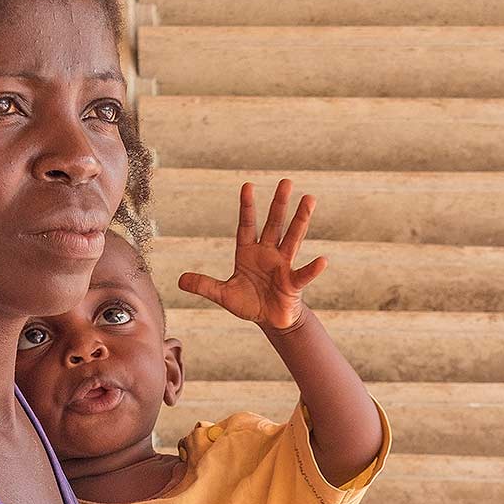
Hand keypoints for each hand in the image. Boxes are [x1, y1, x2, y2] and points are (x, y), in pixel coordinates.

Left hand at [177, 180, 326, 329]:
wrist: (271, 321)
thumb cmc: (250, 304)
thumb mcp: (224, 295)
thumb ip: (205, 285)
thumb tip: (180, 281)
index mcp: (249, 252)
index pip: (247, 225)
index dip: (247, 207)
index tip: (248, 186)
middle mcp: (268, 253)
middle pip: (274, 224)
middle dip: (279, 204)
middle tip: (286, 181)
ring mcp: (283, 266)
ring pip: (293, 239)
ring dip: (300, 220)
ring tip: (309, 199)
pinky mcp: (293, 283)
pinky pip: (303, 274)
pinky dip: (312, 269)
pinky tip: (322, 261)